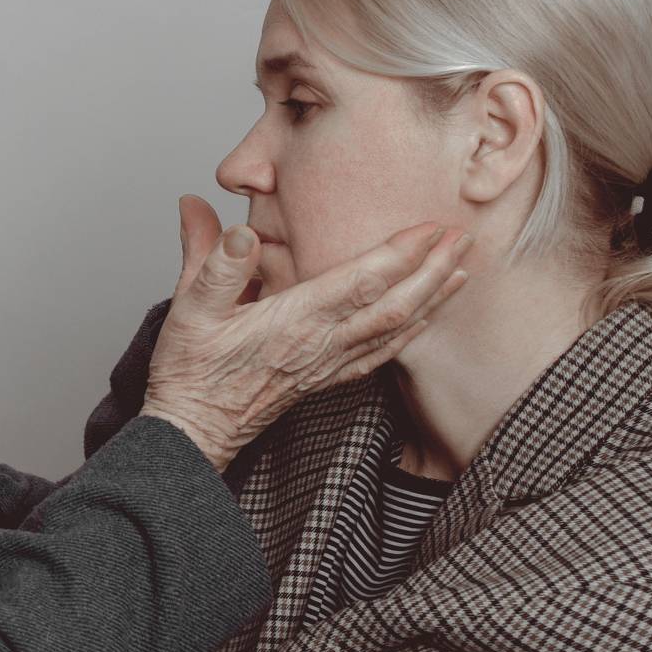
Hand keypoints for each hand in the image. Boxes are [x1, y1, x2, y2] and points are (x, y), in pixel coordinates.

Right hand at [141, 196, 470, 470]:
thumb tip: (223, 220)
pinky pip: (381, 355)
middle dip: (433, 271)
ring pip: (395, 330)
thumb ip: (211, 260)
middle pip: (394, 305)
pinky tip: (424, 318)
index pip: (360, 281)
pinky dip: (410, 333)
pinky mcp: (325, 379)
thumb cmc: (190, 372)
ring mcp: (327, 365)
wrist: (192, 431)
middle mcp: (320, 344)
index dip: (400, 253)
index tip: (429, 226)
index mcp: (293, 321)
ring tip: (461, 270)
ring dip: (432, 299)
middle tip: (463, 237)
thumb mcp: (189, 309)